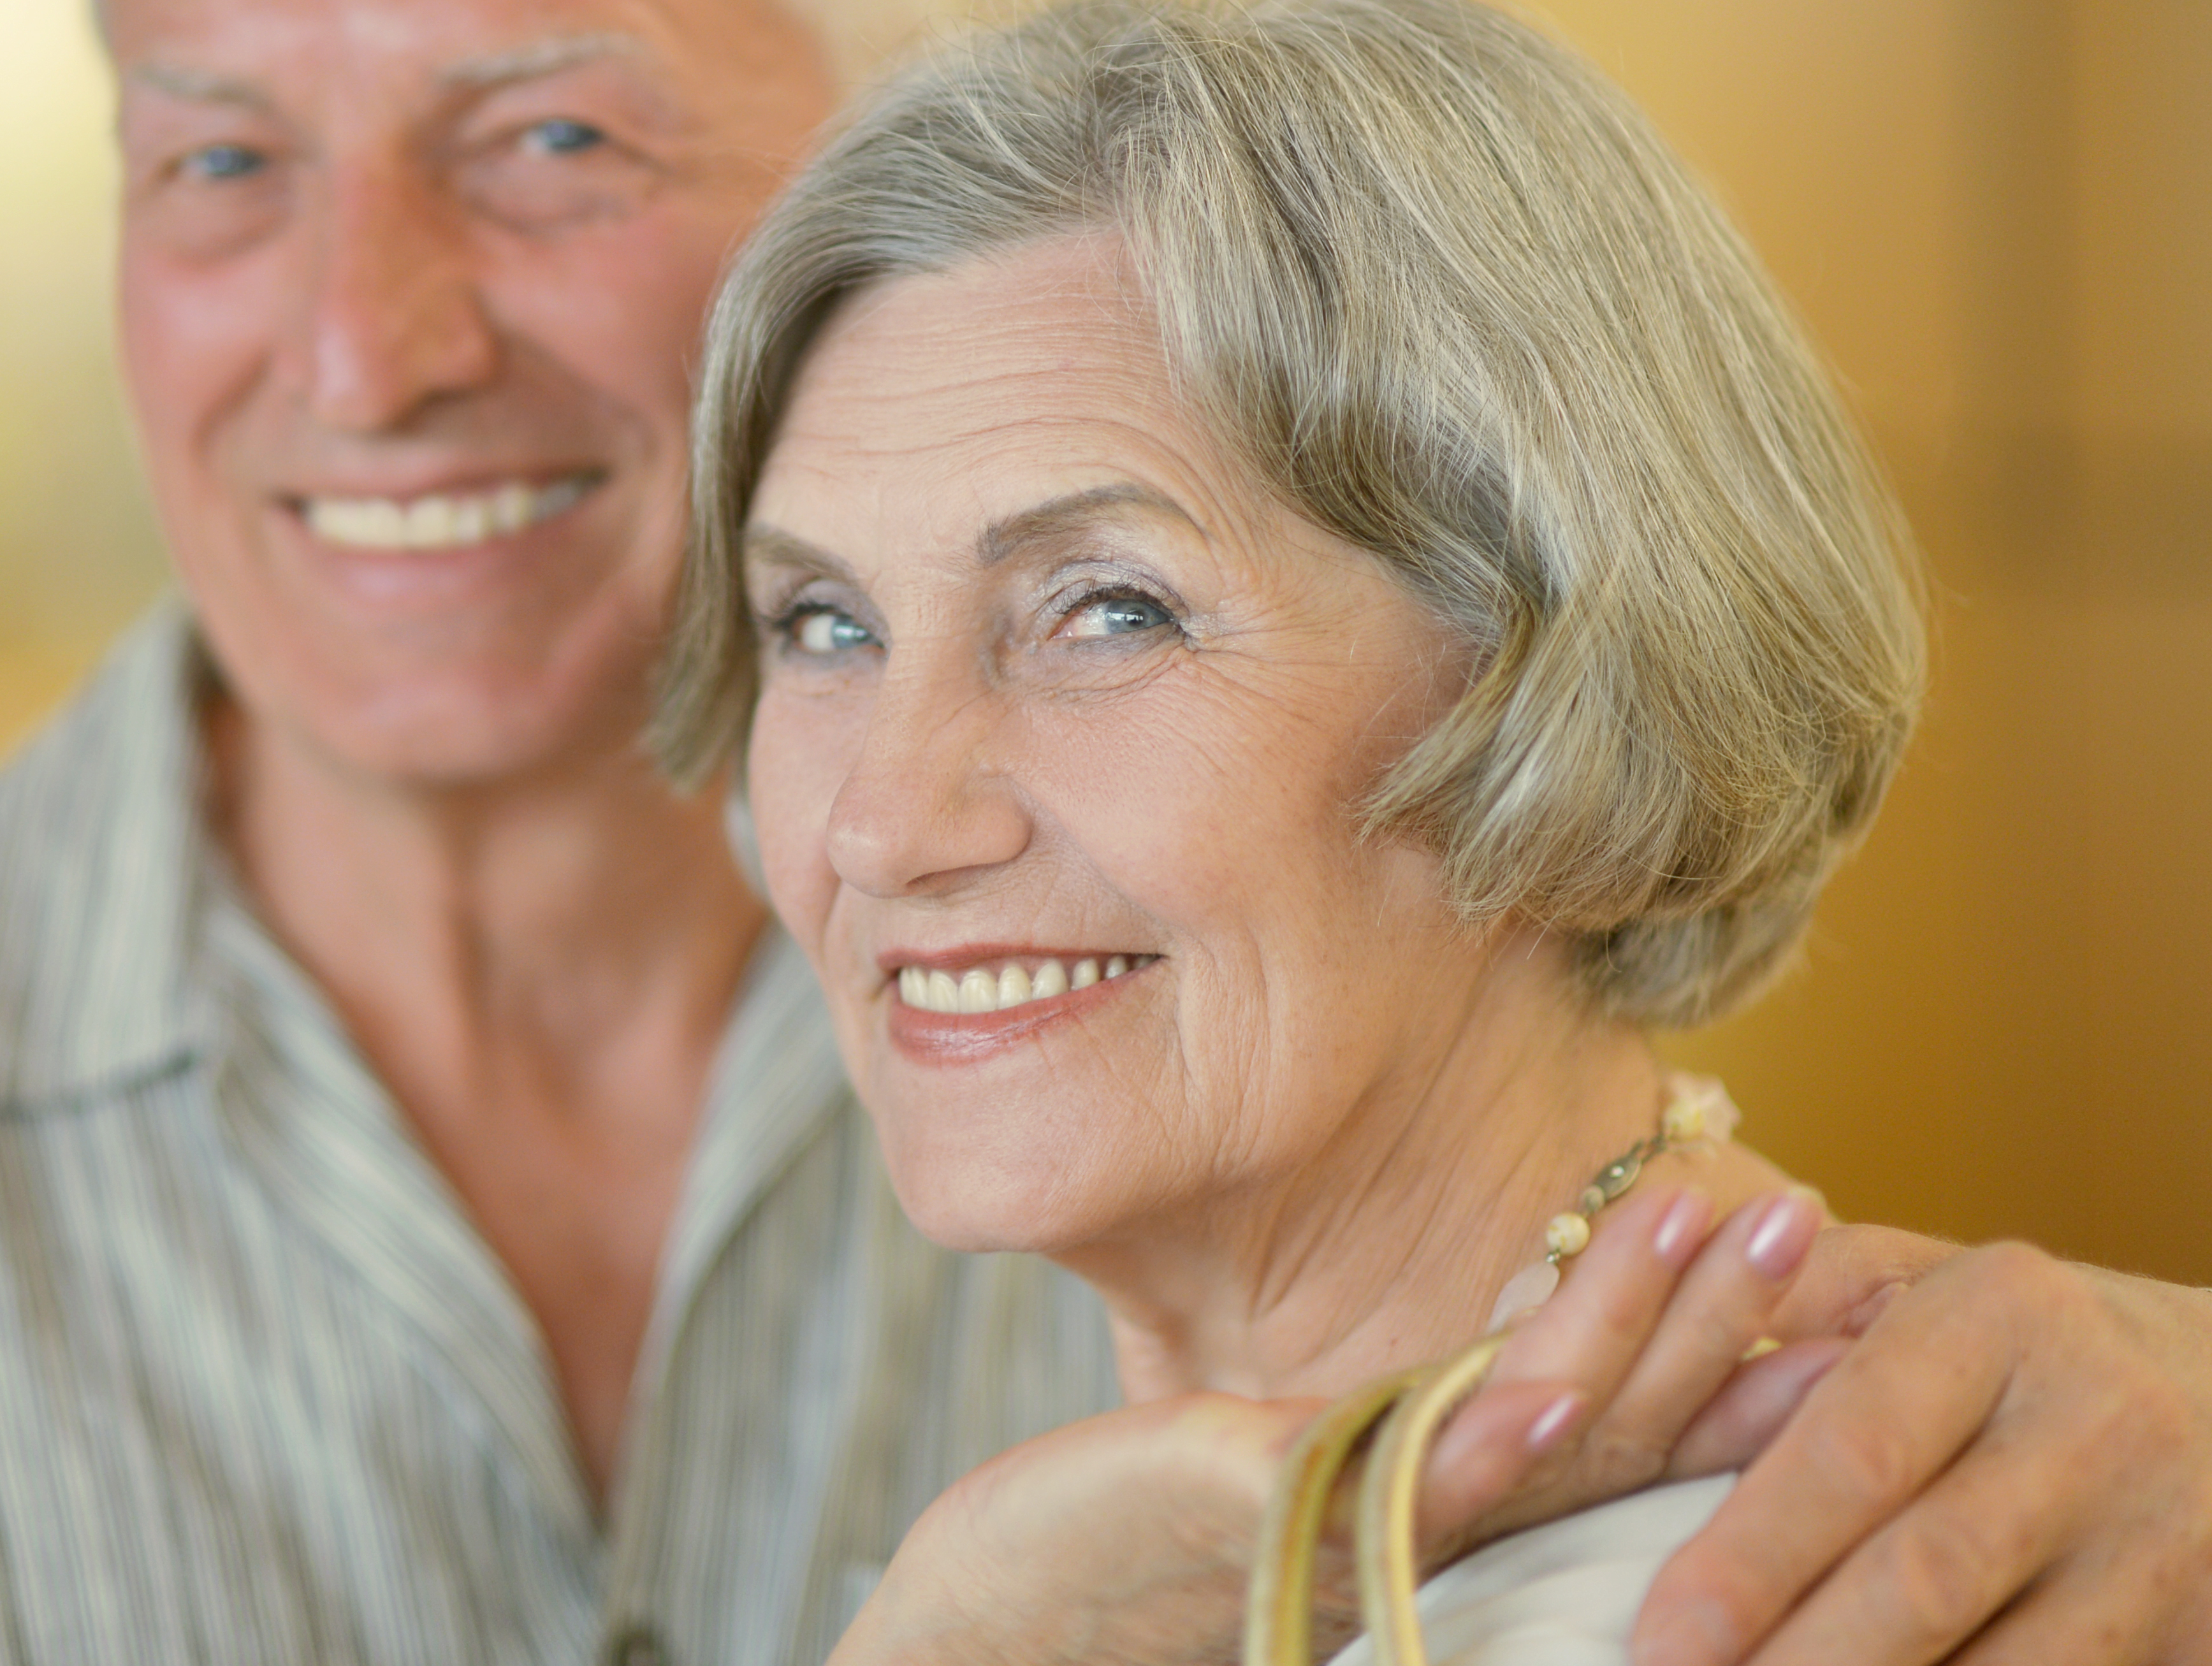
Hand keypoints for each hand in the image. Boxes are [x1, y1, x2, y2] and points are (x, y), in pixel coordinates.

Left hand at [828, 1192, 1840, 1665]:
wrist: (1008, 1628)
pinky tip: (1554, 1384)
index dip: (1730, 1360)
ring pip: (1548, 1439)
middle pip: (1624, 1431)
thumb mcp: (1304, 1466)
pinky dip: (1492, 1435)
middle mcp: (1444, 1542)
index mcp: (1458, 1519)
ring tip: (1725, 1218)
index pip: (1628, 1434)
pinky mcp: (1283, 1518)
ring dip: (1643, 1336)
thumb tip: (1520, 1372)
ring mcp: (1374, 1538)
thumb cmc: (1143, 1545)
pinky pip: (1410, 1485)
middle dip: (1723, 1325)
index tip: (1835, 1279)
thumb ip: (1412, 1431)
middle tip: (1816, 1220)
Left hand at [1409, 1198, 2211, 1663]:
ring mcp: (2159, 1534)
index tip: (1659, 1638)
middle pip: (1922, 1574)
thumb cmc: (2020, 1337)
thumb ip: (1782, 1296)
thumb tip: (1620, 1329)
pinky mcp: (2198, 1621)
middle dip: (1799, 1656)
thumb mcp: (1917, 1275)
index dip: (1750, 1559)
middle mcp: (2090, 1421)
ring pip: (1998, 1660)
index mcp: (1998, 1314)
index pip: (1850, 1450)